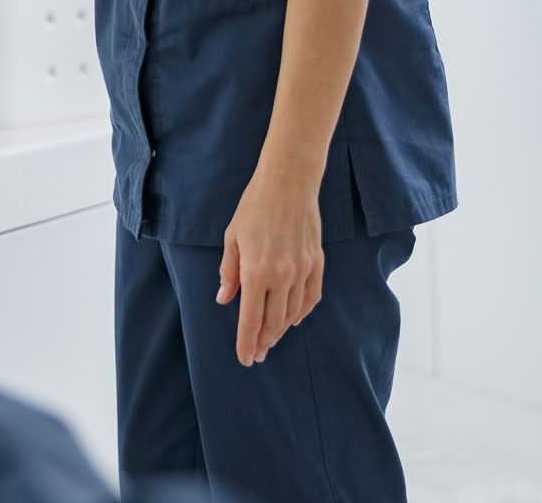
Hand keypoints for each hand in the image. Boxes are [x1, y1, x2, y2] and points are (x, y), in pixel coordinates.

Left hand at [217, 167, 323, 366]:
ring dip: (281, 330)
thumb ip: (229, 272)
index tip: (245, 359)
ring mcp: (302, 270)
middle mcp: (281, 275)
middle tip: (257, 354)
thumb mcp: (232, 238)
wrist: (288, 183)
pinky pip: (311, 298)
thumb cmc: (254, 208)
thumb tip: (224, 300)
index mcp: (255, 270)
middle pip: (273, 323)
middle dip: (264, 342)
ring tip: (271, 339)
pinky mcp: (317, 263)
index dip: (246, 343)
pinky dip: (302, 313)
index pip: (250, 319)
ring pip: (293, 314)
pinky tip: (293, 319)